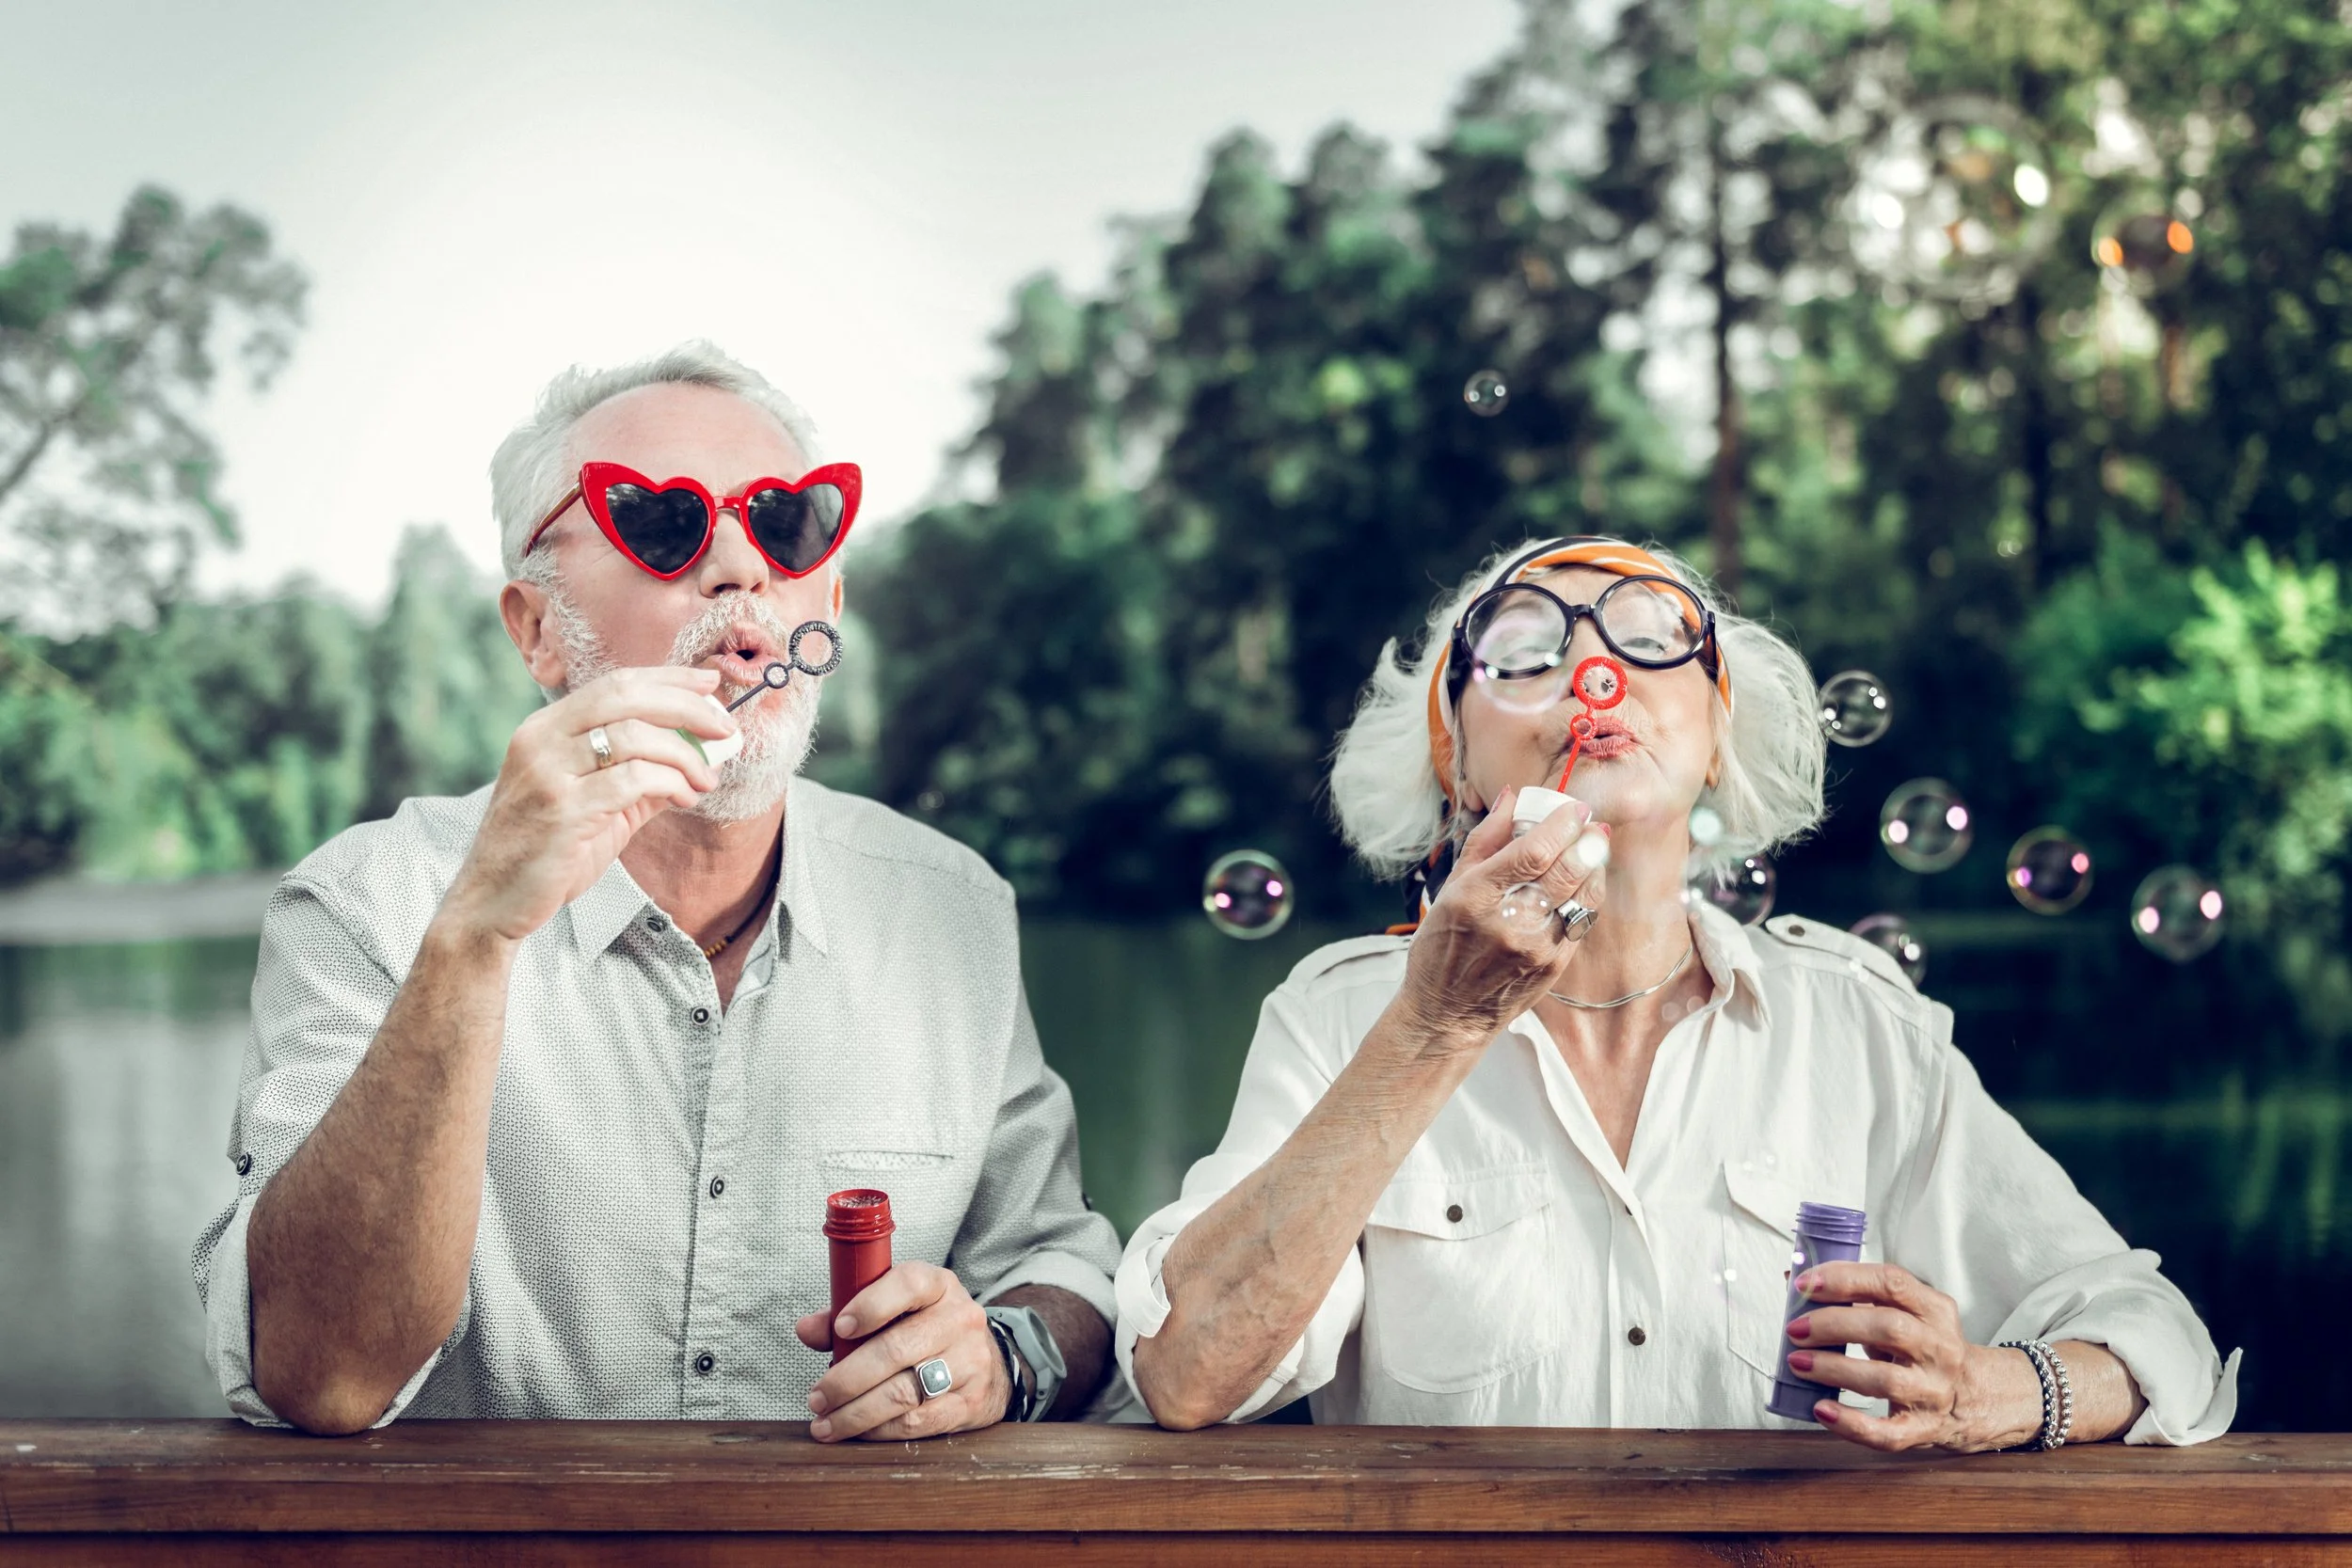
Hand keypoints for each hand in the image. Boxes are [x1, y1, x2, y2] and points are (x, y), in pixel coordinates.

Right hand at [439, 668, 734, 943]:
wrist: (493, 902)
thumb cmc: (547, 851)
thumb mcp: (598, 803)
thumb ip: (643, 775)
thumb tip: (703, 754)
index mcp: (546, 728)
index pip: (615, 683)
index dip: (669, 678)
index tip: (710, 685)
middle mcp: (541, 739)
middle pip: (625, 696)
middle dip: (685, 706)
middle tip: (724, 727)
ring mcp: (547, 772)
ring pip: (633, 736)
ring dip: (684, 754)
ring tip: (705, 778)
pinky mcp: (562, 810)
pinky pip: (631, 780)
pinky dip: (670, 782)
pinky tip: (685, 798)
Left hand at [795, 1263, 1009, 1441]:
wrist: (988, 1362)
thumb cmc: (927, 1329)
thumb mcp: (897, 1308)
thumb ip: (848, 1314)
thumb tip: (807, 1329)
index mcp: (938, 1286)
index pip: (908, 1285)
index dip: (872, 1305)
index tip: (840, 1328)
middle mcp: (959, 1320)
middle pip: (896, 1350)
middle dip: (847, 1379)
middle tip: (817, 1397)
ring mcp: (969, 1362)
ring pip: (904, 1392)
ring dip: (856, 1413)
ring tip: (826, 1422)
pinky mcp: (970, 1402)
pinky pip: (918, 1422)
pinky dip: (881, 1430)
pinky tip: (858, 1432)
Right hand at [1392, 785, 1609, 1049]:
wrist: (1446, 1013)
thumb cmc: (1441, 947)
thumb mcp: (1449, 890)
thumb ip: (1484, 841)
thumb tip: (1511, 797)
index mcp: (1475, 897)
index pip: (1532, 853)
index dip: (1562, 825)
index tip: (1575, 809)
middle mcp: (1508, 923)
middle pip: (1565, 872)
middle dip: (1586, 841)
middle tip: (1592, 824)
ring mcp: (1535, 948)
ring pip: (1581, 897)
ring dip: (1594, 866)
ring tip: (1594, 847)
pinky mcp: (1553, 967)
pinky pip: (1582, 921)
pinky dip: (1588, 896)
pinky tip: (1585, 881)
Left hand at [1784, 1261, 2040, 1452]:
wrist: (1977, 1398)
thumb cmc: (1923, 1348)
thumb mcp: (1905, 1313)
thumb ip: (1858, 1297)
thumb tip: (1794, 1281)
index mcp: (1935, 1310)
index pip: (1892, 1283)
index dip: (1846, 1279)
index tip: (1806, 1283)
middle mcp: (1940, 1348)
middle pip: (1889, 1328)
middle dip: (1834, 1324)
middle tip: (1795, 1329)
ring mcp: (1935, 1391)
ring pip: (1885, 1379)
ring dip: (1834, 1369)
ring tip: (1798, 1362)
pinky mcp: (1925, 1429)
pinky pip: (1888, 1433)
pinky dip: (1851, 1424)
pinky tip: (1822, 1410)